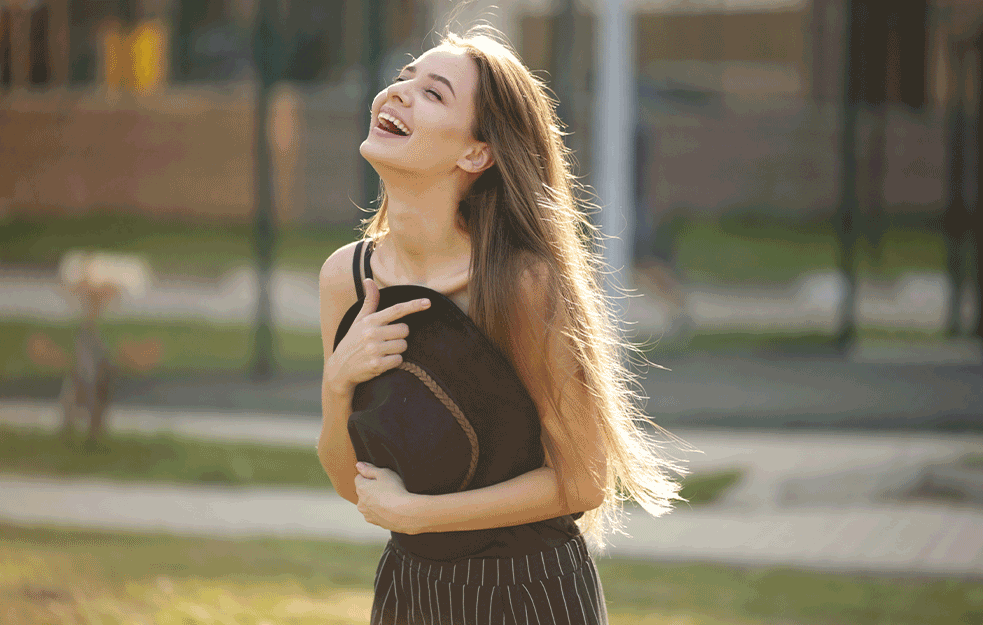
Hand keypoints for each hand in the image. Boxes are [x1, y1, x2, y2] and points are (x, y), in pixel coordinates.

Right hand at [326, 278, 429, 395]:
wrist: (340, 368)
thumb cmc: (353, 341)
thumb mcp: (359, 321)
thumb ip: (369, 302)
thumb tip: (369, 280)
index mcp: (370, 320)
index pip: (396, 310)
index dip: (413, 305)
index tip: (428, 302)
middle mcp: (372, 333)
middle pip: (405, 330)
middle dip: (400, 336)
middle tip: (386, 341)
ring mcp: (374, 349)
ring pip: (403, 345)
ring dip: (397, 350)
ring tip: (383, 351)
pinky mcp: (376, 364)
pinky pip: (399, 360)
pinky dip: (394, 362)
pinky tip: (382, 361)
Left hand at [354, 462, 422, 533]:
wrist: (406, 513)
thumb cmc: (395, 490)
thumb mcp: (384, 473)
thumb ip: (369, 469)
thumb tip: (358, 465)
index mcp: (361, 489)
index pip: (359, 478)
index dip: (370, 475)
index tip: (381, 477)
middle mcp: (360, 503)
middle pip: (364, 491)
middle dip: (372, 489)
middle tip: (387, 487)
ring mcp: (368, 515)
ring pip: (369, 504)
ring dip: (376, 501)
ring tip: (391, 498)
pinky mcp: (376, 523)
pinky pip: (377, 514)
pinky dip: (382, 511)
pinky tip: (392, 508)